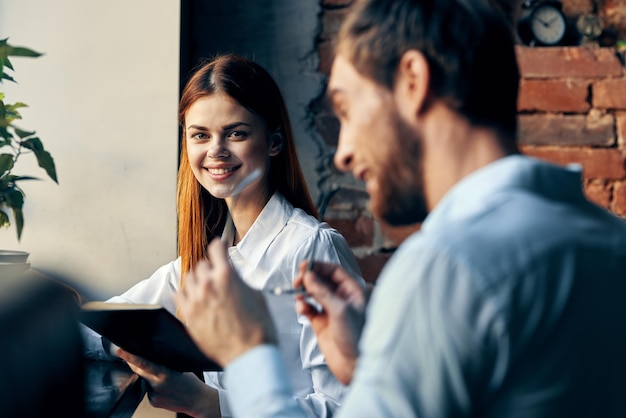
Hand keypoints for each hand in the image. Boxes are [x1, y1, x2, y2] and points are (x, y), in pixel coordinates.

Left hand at [116, 348, 219, 416]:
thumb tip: (149, 359)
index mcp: (164, 373)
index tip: (120, 351)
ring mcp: (154, 395)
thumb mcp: (179, 368)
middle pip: (139, 372)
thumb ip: (163, 366)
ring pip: (145, 382)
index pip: (143, 364)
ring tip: (167, 382)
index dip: (130, 357)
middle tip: (129, 355)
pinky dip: (154, 389)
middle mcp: (157, 385)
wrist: (198, 401)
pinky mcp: (153, 402)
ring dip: (150, 378)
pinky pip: (149, 391)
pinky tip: (166, 390)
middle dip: (134, 364)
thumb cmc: (191, 382)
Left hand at [174, 238, 276, 365]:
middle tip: (217, 274)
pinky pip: (179, 295)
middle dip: (211, 267)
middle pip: (202, 264)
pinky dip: (186, 293)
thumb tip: (233, 275)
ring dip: (198, 279)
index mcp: (227, 275)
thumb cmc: (258, 327)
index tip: (220, 246)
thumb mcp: (256, 294)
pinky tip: (194, 297)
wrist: (249, 353)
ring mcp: (196, 300)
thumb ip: (240, 280)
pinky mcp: (189, 316)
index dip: (220, 245)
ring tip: (206, 287)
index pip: (216, 248)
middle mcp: (208, 284)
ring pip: (189, 278)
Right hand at [294, 261, 366, 384]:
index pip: (334, 271)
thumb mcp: (340, 310)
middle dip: (309, 279)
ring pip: (314, 294)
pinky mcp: (321, 323)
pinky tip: (301, 308)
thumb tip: (308, 275)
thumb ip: (323, 292)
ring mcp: (331, 311)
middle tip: (297, 280)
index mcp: (353, 291)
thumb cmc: (357, 337)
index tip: (304, 266)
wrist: (355, 366)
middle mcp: (342, 299)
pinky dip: (303, 306)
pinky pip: (309, 309)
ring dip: (304, 292)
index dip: (319, 267)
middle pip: (322, 280)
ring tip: (298, 294)